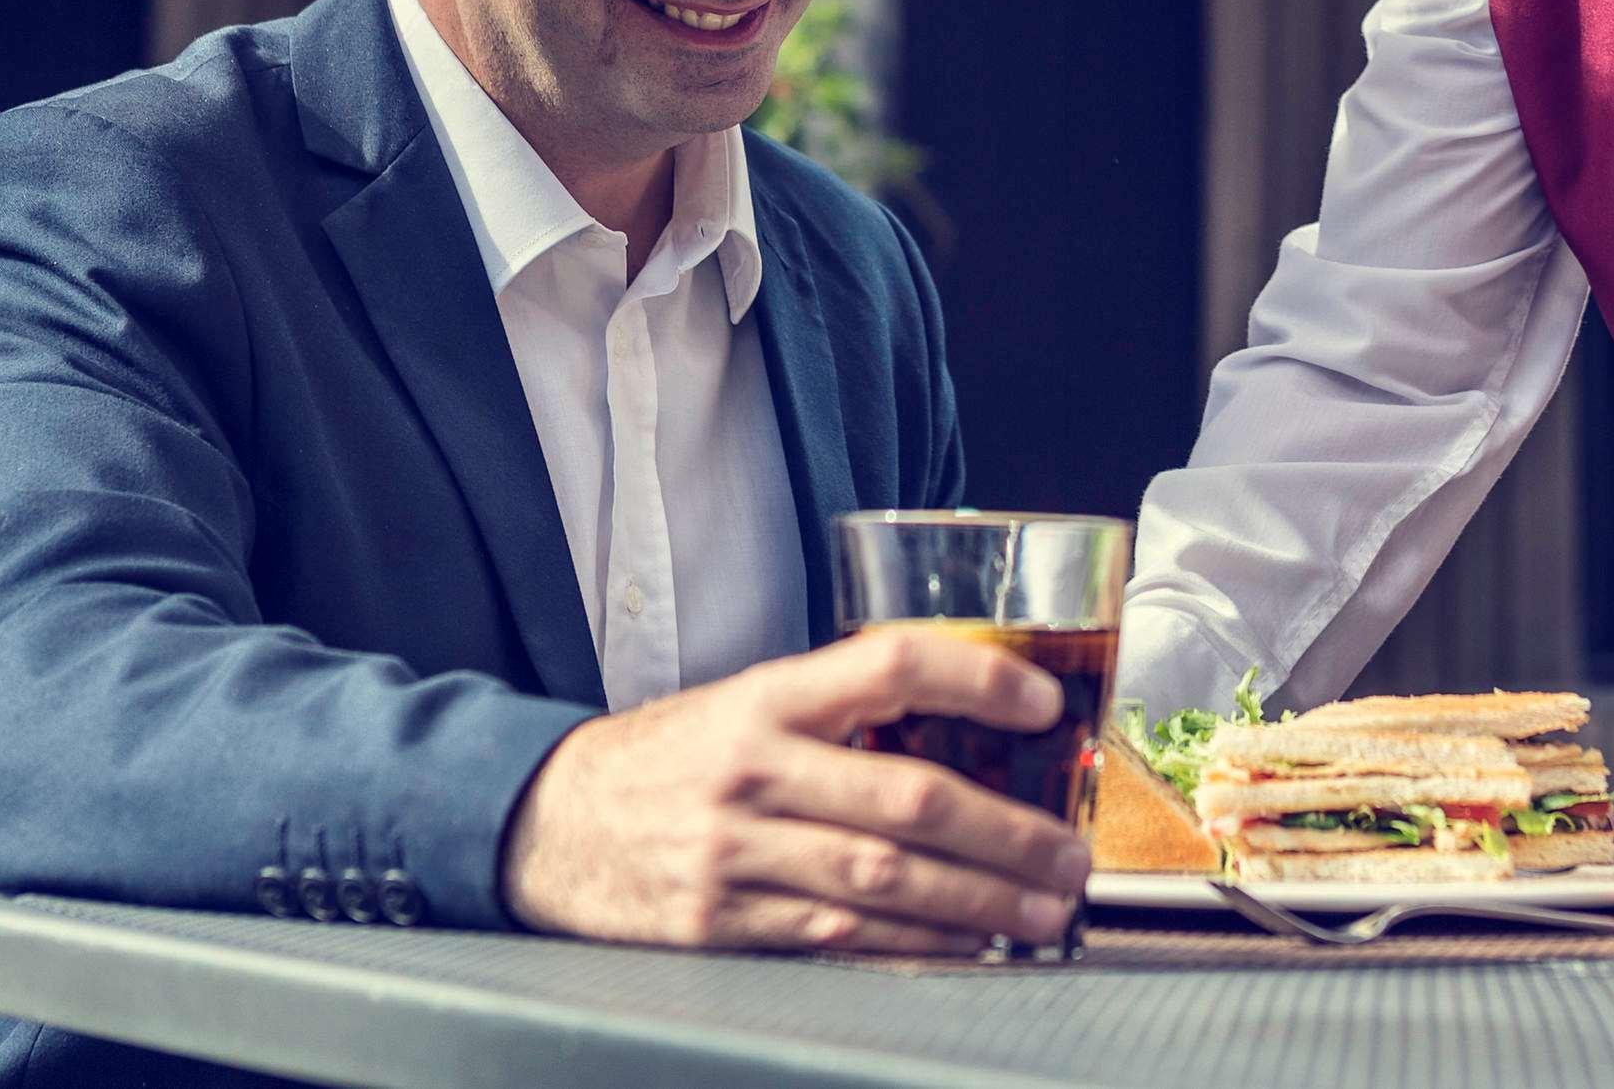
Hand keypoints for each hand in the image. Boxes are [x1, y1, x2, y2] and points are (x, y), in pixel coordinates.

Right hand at [500, 628, 1091, 955]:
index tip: (1046, 701)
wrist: (544, 823)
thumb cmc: (668, 758)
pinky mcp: (719, 925)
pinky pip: (838, 940)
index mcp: (767, 696)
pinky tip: (964, 948)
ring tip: (1040, 911)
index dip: (978, 678)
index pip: (890, 665)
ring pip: (882, 882)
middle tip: (1070, 854)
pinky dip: (912, 948)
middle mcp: (754, 770)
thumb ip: (839, 709)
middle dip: (1006, 833)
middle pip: (907, 798)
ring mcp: (735, 853)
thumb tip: (968, 720)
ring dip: (977, 902)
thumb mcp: (744, 702)